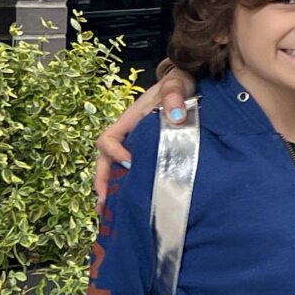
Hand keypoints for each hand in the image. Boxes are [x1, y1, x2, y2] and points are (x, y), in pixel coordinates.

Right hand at [94, 70, 194, 204]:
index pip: (108, 139)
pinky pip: (133, 170)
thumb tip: (175, 117)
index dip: (114, 153)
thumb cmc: (181, 82)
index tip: (130, 163)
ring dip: (111, 187)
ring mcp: (137, 143)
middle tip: (105, 203)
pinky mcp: (150, 151)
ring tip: (110, 212)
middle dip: (102, 180)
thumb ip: (174, 96)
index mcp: (129, 119)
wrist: (191, 83)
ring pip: (115, 167)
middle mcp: (129, 134)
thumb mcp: (178, 85)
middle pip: (105, 159)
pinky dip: (127, 186)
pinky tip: (129, 203)